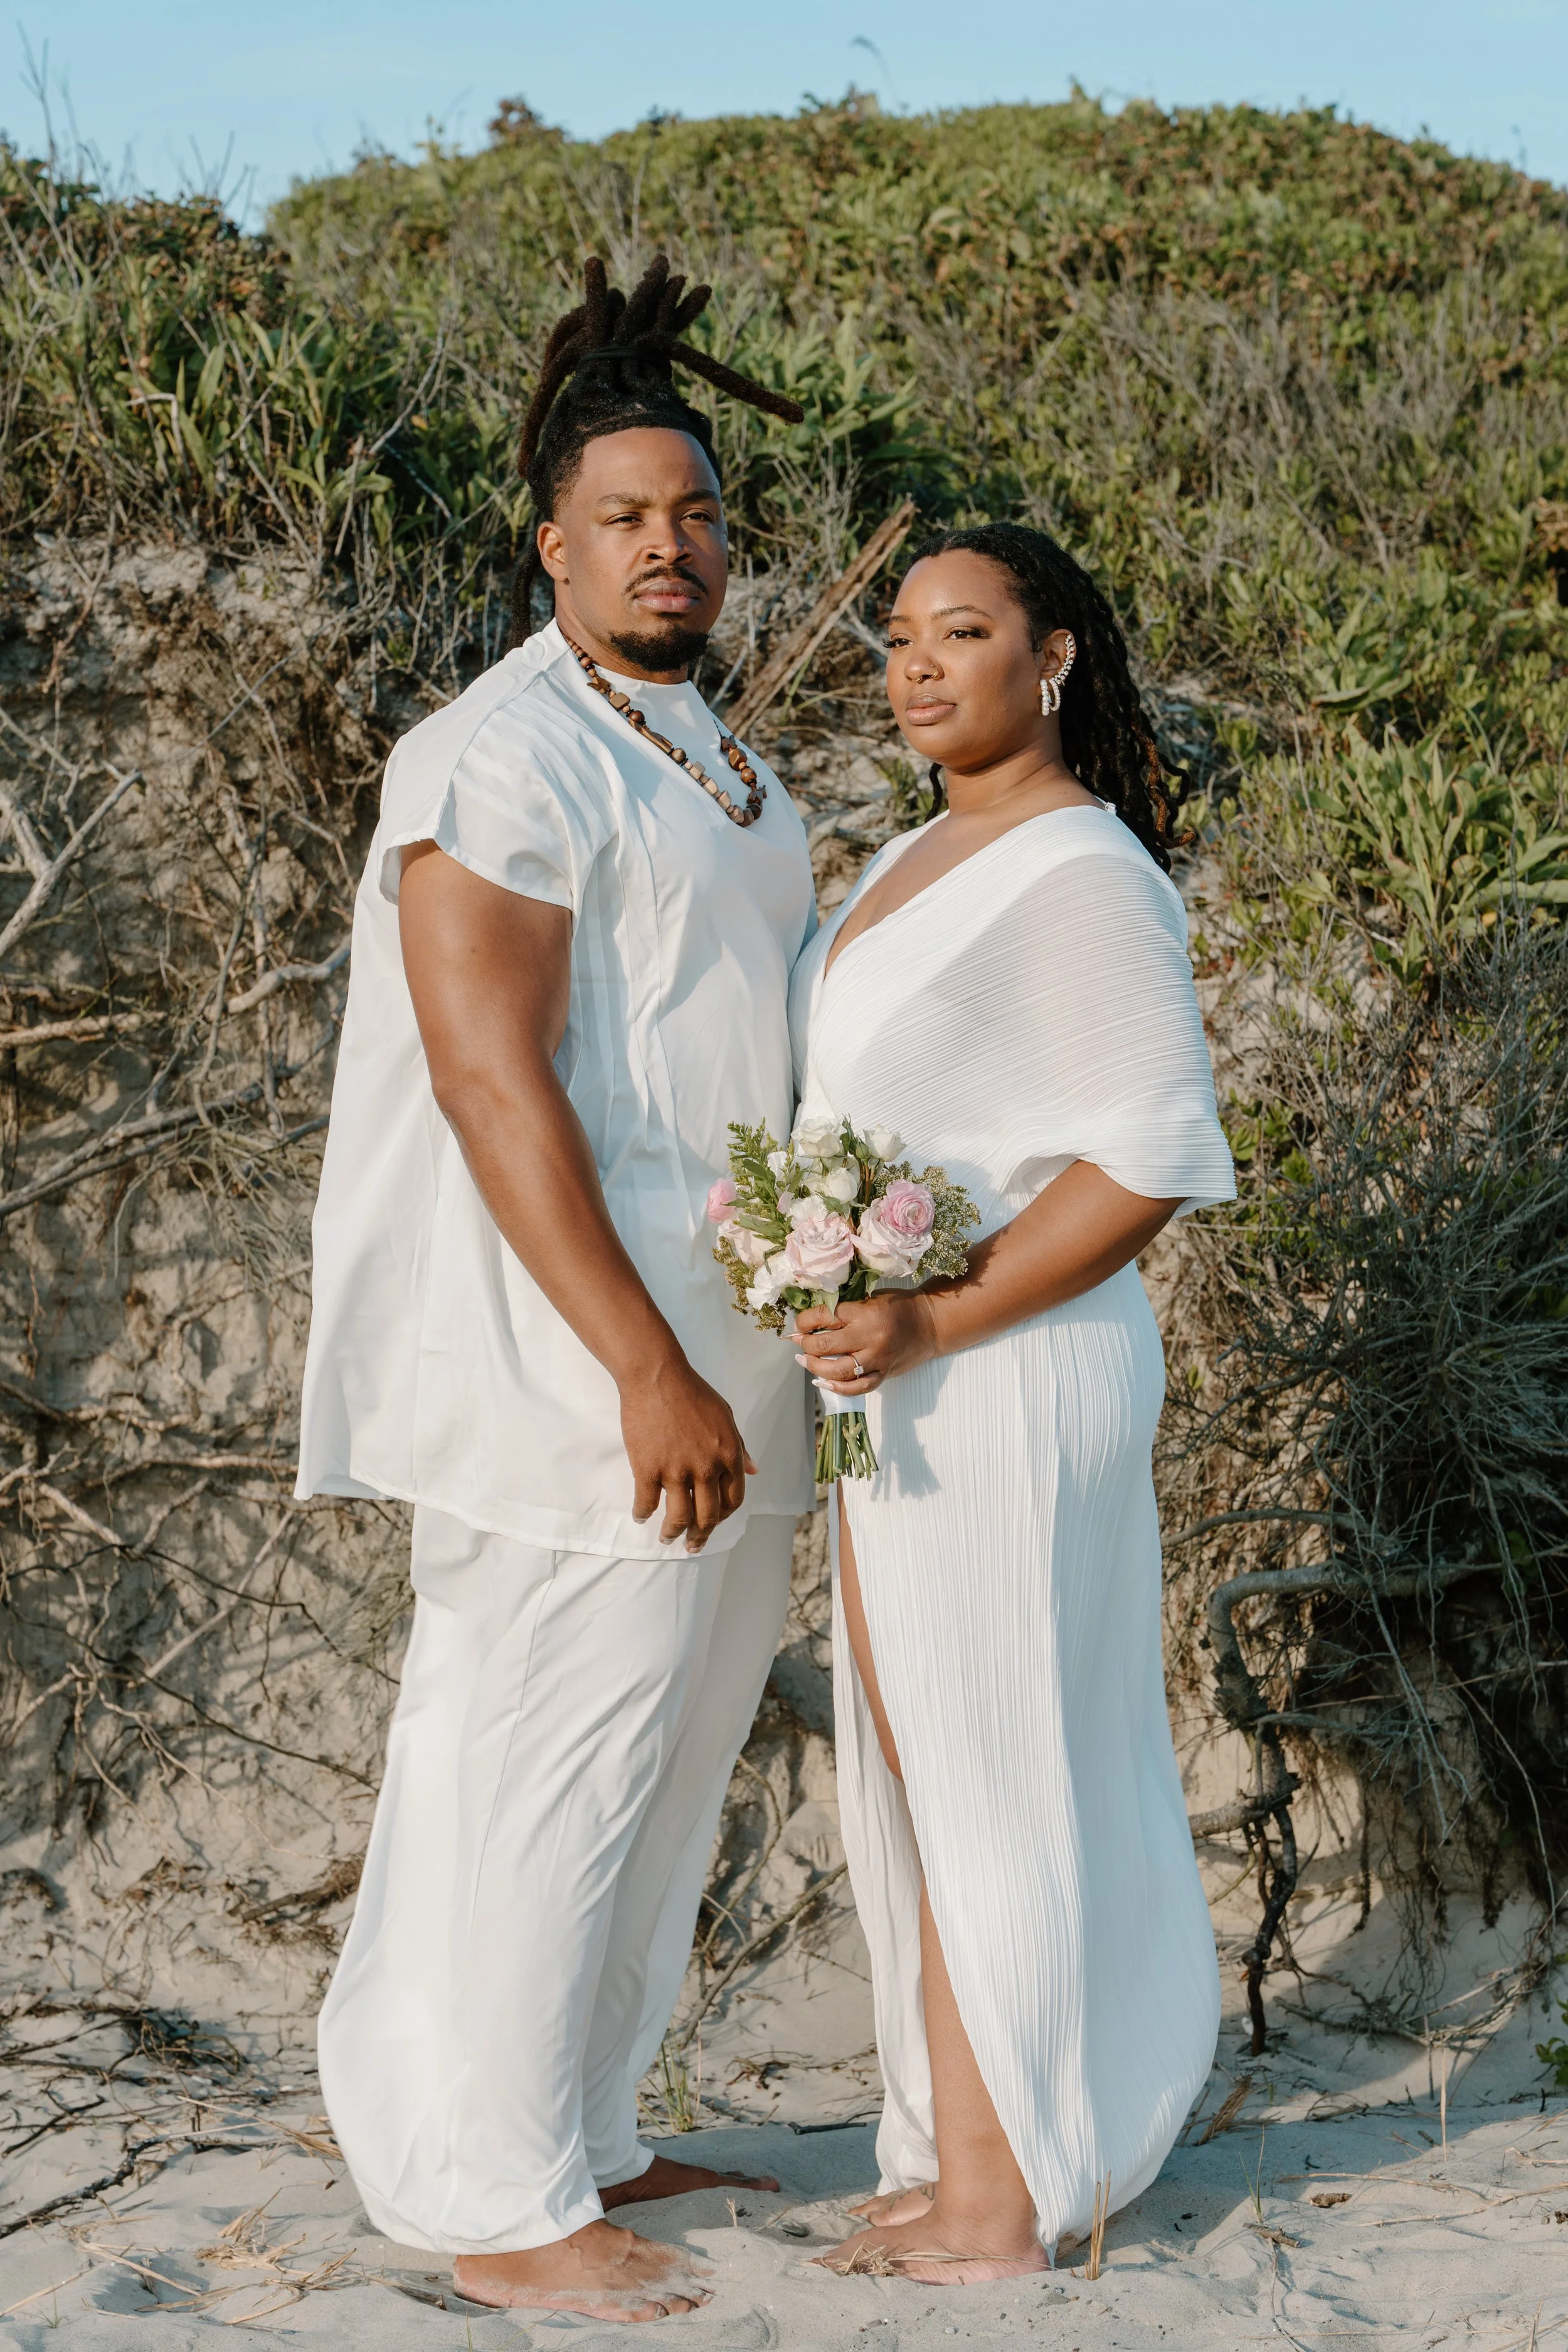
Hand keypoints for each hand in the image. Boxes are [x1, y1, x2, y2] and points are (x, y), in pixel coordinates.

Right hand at [622, 1351, 757, 1551]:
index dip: (724, 1517)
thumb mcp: (726, 1416)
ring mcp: (676, 1471)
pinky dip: (642, 1514)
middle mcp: (706, 1468)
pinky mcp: (647, 1469)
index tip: (714, 1523)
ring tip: (667, 1538)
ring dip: (673, 1534)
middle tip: (692, 1545)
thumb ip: (740, 1445)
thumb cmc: (692, 1392)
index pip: (733, 1500)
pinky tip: (640, 1515)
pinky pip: (646, 1503)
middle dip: (700, 1537)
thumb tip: (755, 1470)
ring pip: (678, 1518)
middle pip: (707, 1517)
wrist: (657, 1375)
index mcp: (728, 1455)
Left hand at [794, 1293, 939, 1395]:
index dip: (804, 1321)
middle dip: (806, 1344)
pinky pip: (859, 1387)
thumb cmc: (899, 1306)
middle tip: (798, 1342)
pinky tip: (823, 1383)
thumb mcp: (871, 1298)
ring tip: (805, 1361)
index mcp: (864, 1312)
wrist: (931, 1323)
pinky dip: (839, 1388)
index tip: (798, 1325)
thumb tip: (812, 1321)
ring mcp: (878, 1358)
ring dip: (816, 1367)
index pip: (825, 1317)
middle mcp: (870, 1337)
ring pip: (839, 1370)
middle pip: (826, 1345)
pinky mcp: (885, 1373)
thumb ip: (846, 1309)